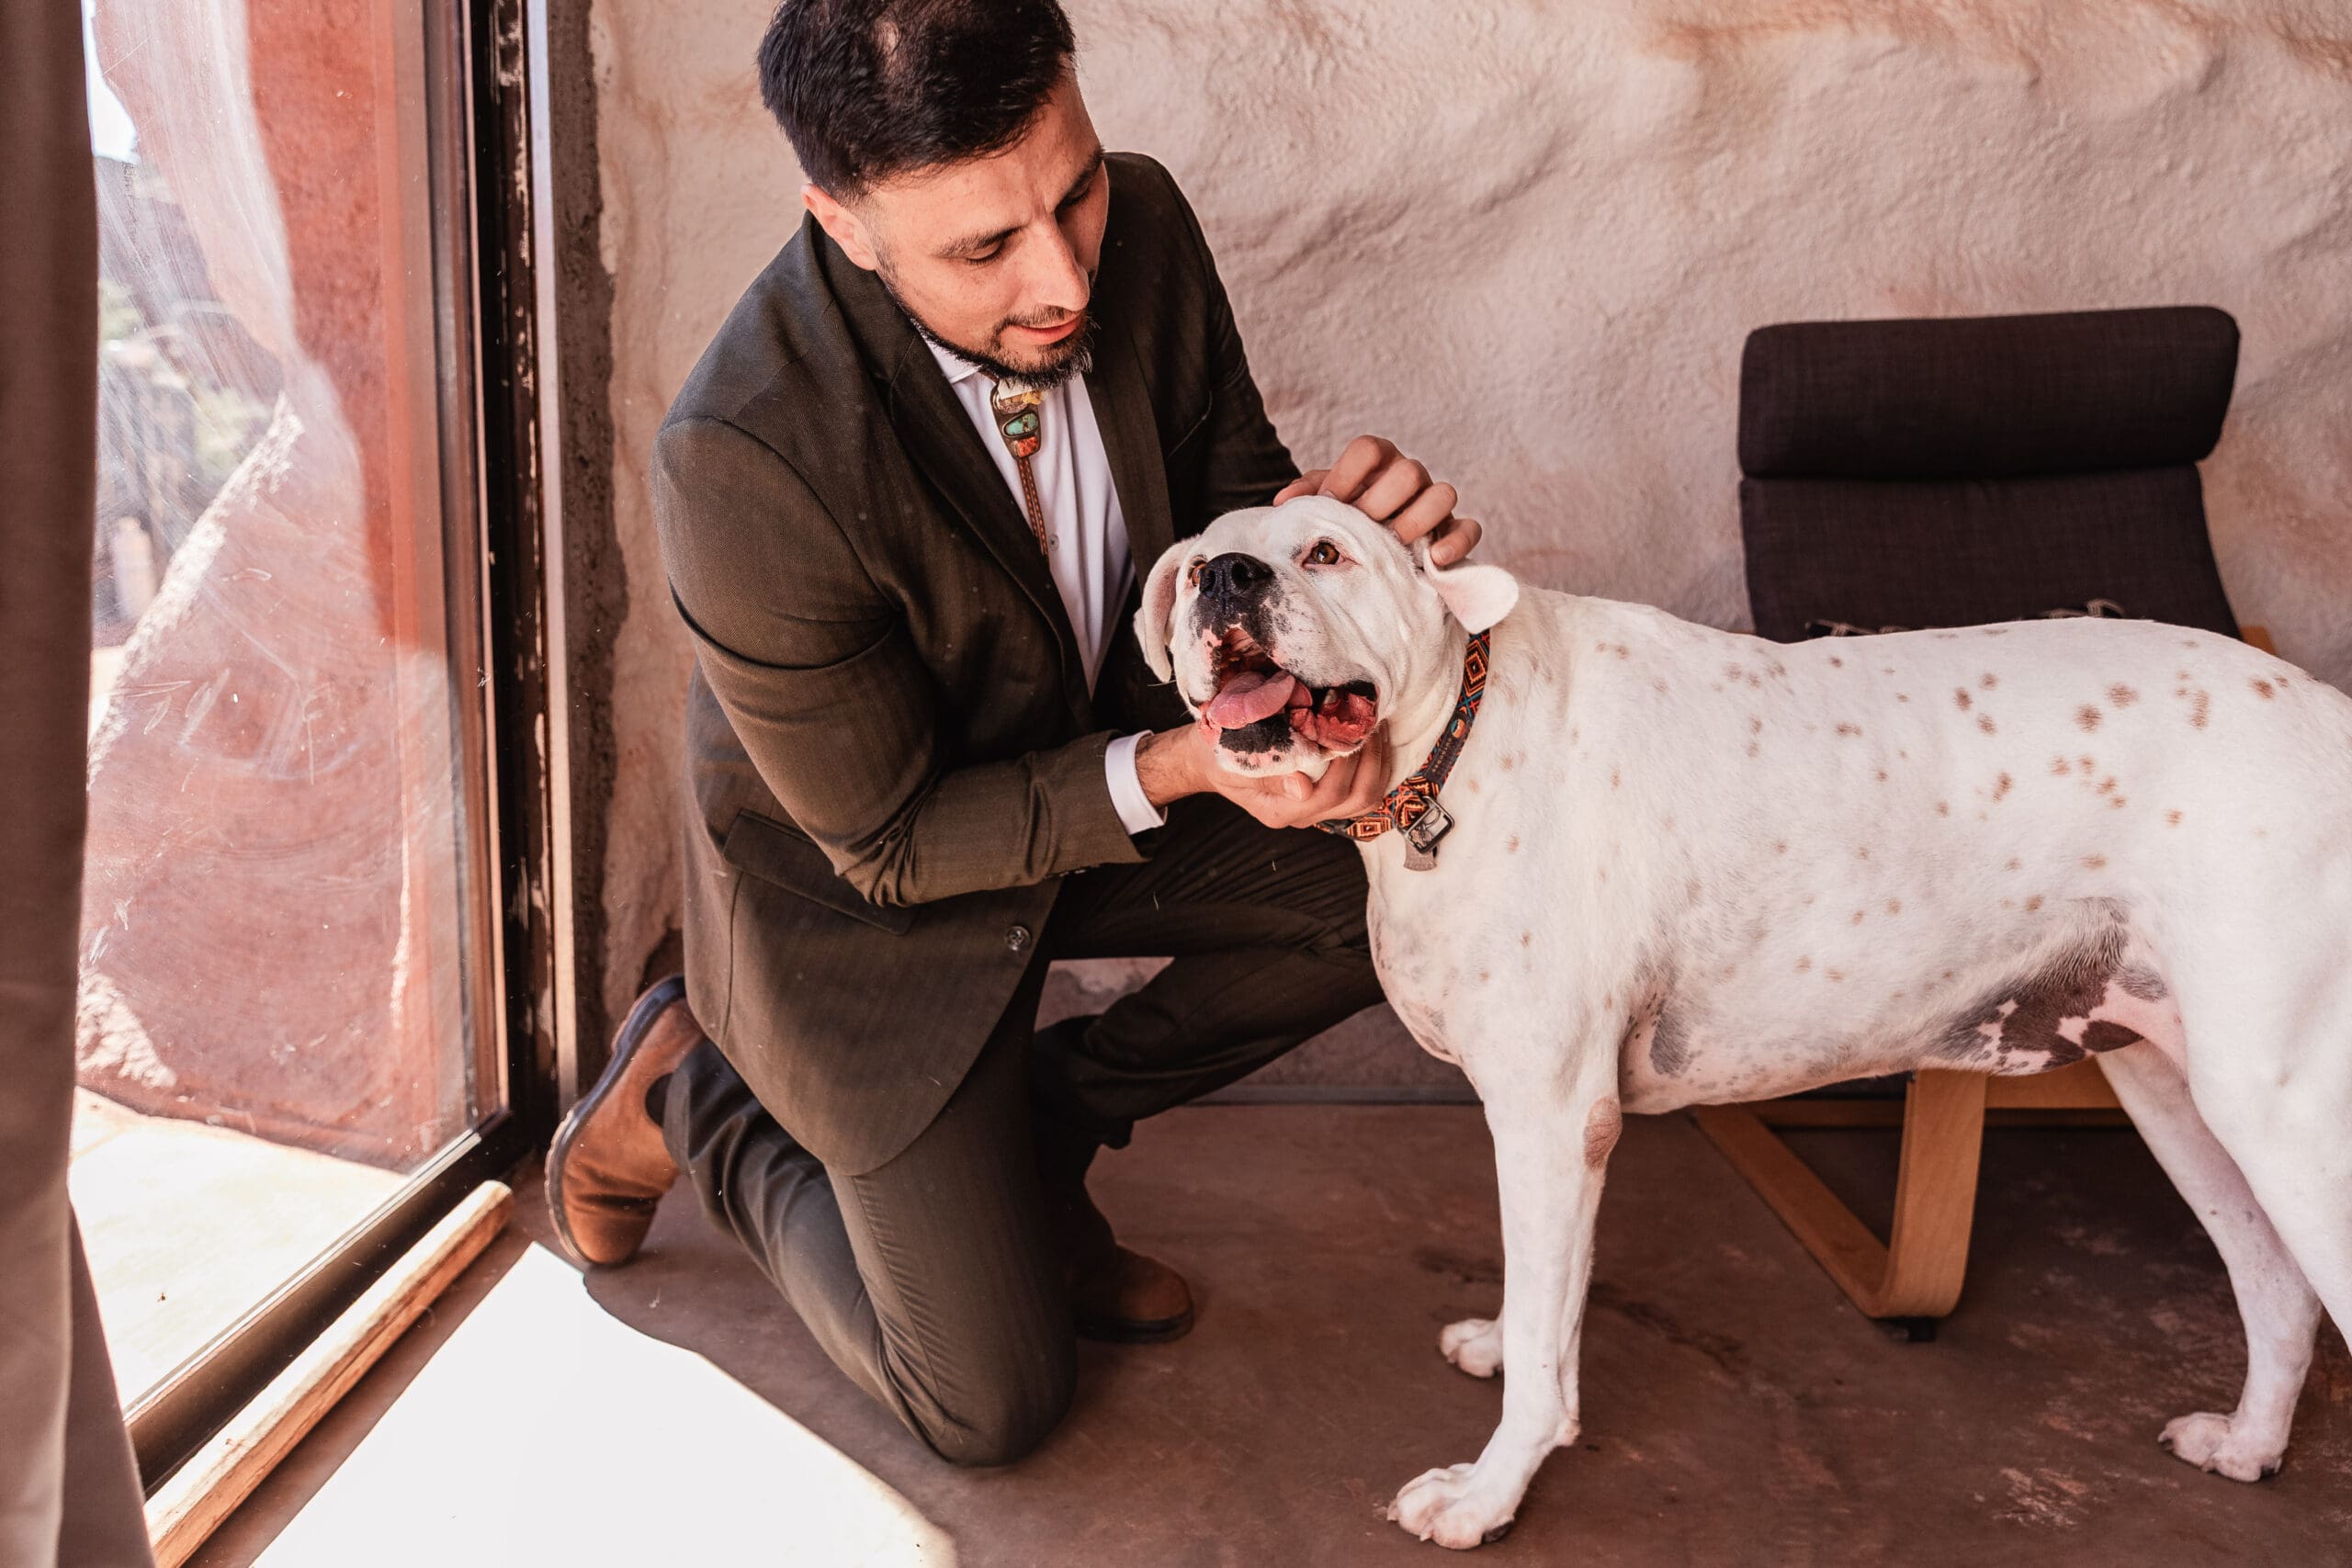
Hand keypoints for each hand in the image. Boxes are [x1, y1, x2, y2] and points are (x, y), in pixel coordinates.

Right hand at [1136, 723, 1393, 828]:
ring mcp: (1315, 809)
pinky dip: (1375, 766)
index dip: (1346, 762)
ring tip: (1378, 727)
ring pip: (1364, 799)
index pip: (1326, 794)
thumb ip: (1264, 767)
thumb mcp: (1231, 753)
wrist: (1208, 758)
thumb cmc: (1218, 750)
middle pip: (1354, 800)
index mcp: (1279, 809)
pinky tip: (1375, 738)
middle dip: (1371, 760)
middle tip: (1372, 722)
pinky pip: (1361, 791)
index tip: (1350, 726)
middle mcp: (1301, 816)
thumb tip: (1301, 785)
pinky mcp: (1324, 797)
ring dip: (1379, 763)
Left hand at [1276, 434, 1481, 565]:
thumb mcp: (1325, 502)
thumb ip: (1308, 494)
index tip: (1330, 503)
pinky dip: (1456, 542)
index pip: (1369, 449)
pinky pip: (1469, 528)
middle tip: (1364, 527)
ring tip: (1396, 542)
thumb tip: (1285, 503)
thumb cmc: (1348, 517)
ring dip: (1418, 520)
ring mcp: (1434, 501)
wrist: (1371, 546)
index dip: (1347, 475)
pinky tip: (1436, 559)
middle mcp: (1409, 475)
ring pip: (1443, 495)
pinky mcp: (1453, 529)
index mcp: (1377, 462)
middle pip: (1408, 472)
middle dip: (1382, 502)